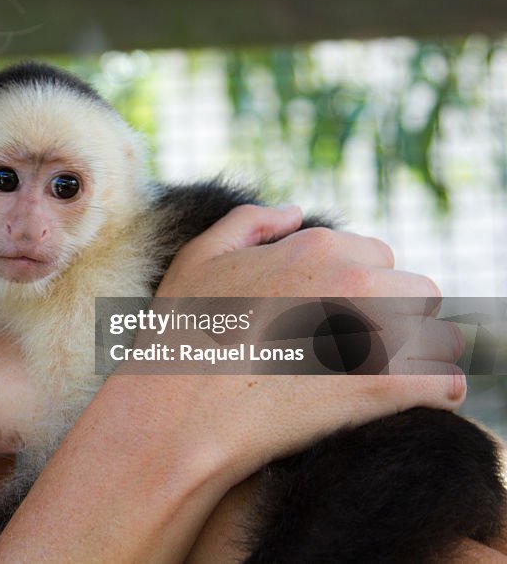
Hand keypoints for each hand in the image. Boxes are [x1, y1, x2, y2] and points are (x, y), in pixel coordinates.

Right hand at [151, 204, 463, 464]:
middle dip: (396, 316)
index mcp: (315, 247)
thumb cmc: (181, 336)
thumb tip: (294, 211)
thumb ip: (248, 221)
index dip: (359, 288)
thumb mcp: (198, 258)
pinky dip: (436, 393)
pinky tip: (409, 402)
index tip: (337, 319)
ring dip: (421, 354)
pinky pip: (445, 383)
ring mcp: (373, 332)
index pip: (377, 257)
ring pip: (438, 335)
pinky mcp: (385, 386)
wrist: (180, 414)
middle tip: (360, 350)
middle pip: (415, 291)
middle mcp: (353, 280)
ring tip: (386, 377)